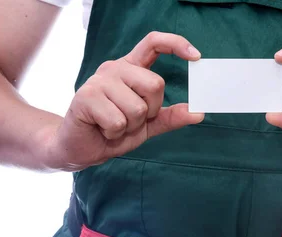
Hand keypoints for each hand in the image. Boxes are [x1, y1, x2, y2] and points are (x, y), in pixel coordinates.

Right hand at [43, 32, 204, 170]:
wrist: (82, 148)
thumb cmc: (113, 131)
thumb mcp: (148, 125)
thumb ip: (170, 117)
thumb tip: (198, 113)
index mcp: (131, 69)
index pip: (153, 43)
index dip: (176, 44)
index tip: (196, 57)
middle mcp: (115, 69)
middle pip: (155, 84)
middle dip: (149, 111)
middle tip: (131, 120)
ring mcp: (99, 80)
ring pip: (136, 107)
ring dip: (129, 126)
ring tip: (113, 125)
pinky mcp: (86, 96)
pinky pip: (118, 120)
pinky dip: (114, 132)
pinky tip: (102, 129)